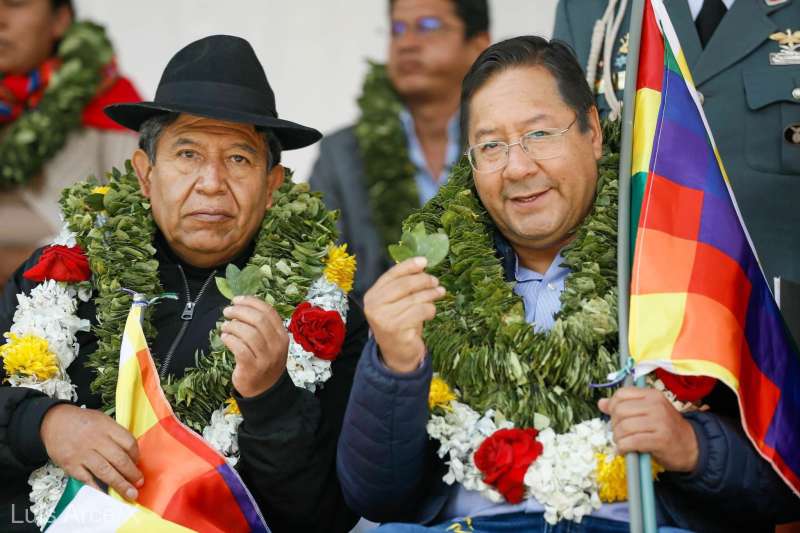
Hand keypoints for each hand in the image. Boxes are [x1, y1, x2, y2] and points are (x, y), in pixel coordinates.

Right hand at [40, 404, 141, 499]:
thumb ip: (115, 435)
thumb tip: (131, 455)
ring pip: (105, 471)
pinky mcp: (70, 464)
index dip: (136, 455)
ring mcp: (82, 453)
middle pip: (119, 459)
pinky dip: (98, 487)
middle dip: (132, 473)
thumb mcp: (102, 420)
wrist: (54, 421)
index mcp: (106, 427)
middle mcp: (95, 440)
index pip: (128, 442)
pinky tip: (107, 494)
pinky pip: (87, 479)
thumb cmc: (82, 422)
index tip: (138, 463)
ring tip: (130, 493)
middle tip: (139, 483)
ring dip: (120, 484)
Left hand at [222, 295, 288, 396]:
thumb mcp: (271, 343)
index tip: (237, 299)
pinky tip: (224, 338)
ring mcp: (265, 357)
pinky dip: (229, 340)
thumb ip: (261, 326)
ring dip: (232, 326)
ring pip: (248, 333)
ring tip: (225, 326)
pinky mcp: (252, 368)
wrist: (265, 390)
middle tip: (227, 311)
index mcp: (282, 335)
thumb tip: (241, 306)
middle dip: (239, 311)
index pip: (269, 312)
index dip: (251, 302)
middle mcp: (277, 345)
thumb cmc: (264, 362)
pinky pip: (239, 348)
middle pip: (258, 320)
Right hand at [363, 257, 445, 372]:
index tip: (424, 261)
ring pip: (414, 298)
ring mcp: (384, 319)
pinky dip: (430, 310)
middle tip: (435, 281)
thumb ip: (403, 286)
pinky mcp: (396, 329)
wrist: (397, 354)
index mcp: (372, 296)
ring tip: (440, 293)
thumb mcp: (397, 303)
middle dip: (423, 280)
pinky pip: (420, 312)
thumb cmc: (399, 324)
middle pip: (404, 285)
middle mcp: (374, 306)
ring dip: (431, 294)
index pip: (391, 275)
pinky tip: (431, 312)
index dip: (408, 266)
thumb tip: (422, 267)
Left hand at [598, 386, 698, 471]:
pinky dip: (623, 448)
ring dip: (618, 439)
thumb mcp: (647, 412)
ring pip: (624, 427)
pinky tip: (625, 451)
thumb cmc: (666, 429)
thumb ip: (624, 406)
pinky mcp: (660, 440)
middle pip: (620, 411)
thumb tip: (601, 403)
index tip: (616, 418)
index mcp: (652, 395)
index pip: (621, 394)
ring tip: (623, 443)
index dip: (613, 407)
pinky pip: (631, 442)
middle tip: (620, 434)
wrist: (692, 447)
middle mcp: (656, 405)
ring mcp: (660, 422)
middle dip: (614, 425)